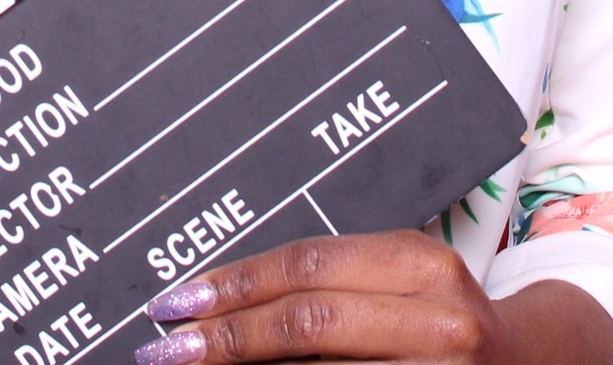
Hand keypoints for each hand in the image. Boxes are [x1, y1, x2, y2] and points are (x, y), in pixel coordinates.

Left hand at [128, 233, 612, 364]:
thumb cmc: (447, 323)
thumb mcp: (399, 283)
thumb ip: (330, 288)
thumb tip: (221, 303)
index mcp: (420, 265)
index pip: (305, 269)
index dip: (232, 286)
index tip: (175, 303)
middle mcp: (439, 318)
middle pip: (308, 320)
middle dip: (226, 336)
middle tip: (165, 347)